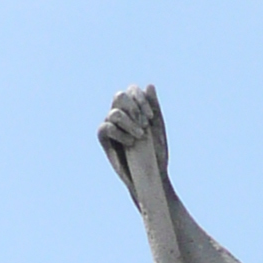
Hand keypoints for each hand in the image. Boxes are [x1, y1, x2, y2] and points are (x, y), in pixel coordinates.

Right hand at [99, 82, 168, 199]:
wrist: (151, 176)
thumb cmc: (155, 153)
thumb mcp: (158, 128)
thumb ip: (154, 107)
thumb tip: (150, 86)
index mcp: (134, 108)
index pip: (132, 90)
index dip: (140, 99)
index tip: (151, 118)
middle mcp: (120, 114)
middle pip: (120, 96)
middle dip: (134, 108)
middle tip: (144, 124)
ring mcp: (111, 126)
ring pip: (114, 112)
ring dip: (129, 122)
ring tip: (140, 136)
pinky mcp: (104, 139)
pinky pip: (105, 127)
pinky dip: (119, 133)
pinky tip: (131, 144)